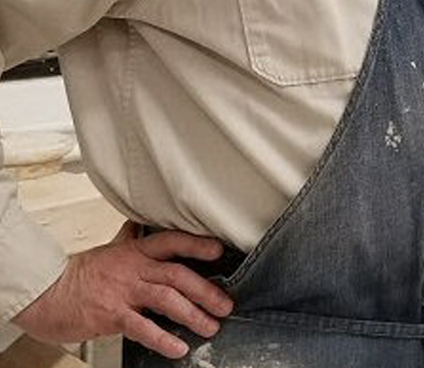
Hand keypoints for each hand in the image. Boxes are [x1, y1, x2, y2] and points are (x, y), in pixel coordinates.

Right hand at [12, 222, 233, 358]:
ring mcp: (124, 292)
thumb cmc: (79, 274)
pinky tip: (178, 347)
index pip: (172, 241)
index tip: (219, 251)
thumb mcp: (110, 250)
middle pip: (178, 274)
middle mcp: (134, 268)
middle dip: (206, 290)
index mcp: (135, 251)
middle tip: (225, 303)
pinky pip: (143, 328)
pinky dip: (163, 339)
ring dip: (193, 314)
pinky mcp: (112, 316)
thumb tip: (140, 226)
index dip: (197, 244)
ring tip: (210, 326)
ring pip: (167, 299)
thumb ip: (130, 240)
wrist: (47, 293)